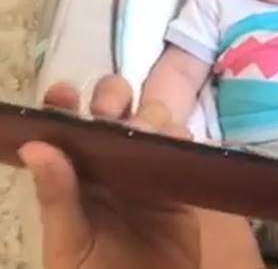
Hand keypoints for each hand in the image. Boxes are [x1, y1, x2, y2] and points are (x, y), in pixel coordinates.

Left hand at [18, 76, 199, 268]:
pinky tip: (175, 142)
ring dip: (149, 115)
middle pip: (113, 110)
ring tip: (144, 132)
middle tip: (109, 111)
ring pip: (152, 120)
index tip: (65, 93)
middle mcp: (111, 163)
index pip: (66, 127)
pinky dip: (181, 137)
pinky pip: (184, 147)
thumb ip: (56, 196)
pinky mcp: (180, 180)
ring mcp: (148, 169)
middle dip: (112, 97)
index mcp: (75, 174)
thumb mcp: (68, 243)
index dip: (64, 103)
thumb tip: (33, 146)